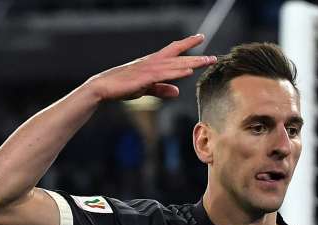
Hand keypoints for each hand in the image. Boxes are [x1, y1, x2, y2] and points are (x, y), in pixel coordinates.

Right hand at [85, 34, 216, 102]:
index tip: (201, 37)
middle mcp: (153, 62)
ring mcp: (149, 69)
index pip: (174, 50)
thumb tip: (177, 92)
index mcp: (153, 62)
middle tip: (213, 56)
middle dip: (196, 55)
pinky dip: (178, 72)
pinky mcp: (145, 77)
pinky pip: (165, 74)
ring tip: (207, 61)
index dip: (188, 44)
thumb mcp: (146, 88)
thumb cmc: (122, 86)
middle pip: (179, 56)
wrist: (104, 87)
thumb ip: (162, 89)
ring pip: (175, 64)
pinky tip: (189, 71)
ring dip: (192, 62)